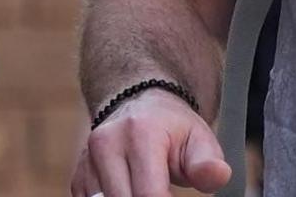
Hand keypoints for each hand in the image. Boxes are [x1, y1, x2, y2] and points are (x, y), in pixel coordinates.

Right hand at [69, 88, 229, 196]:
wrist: (141, 107)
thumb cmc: (175, 128)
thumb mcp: (200, 139)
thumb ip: (208, 162)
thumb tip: (217, 176)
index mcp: (140, 134)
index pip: (148, 193)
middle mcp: (106, 145)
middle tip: (168, 193)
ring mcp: (86, 162)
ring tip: (152, 188)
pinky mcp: (78, 178)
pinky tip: (132, 191)